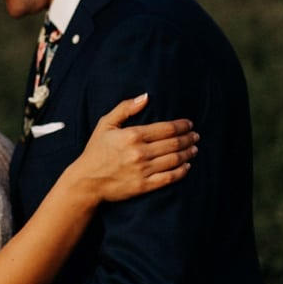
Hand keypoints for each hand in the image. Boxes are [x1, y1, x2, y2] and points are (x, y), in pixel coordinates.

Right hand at [74, 94, 196, 202]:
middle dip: (188, 138)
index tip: (190, 124)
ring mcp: (143, 170)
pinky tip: (187, 166)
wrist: (86, 181)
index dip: (182, 125)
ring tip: (194, 149)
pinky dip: (181, 171)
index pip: (166, 128)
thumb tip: (146, 97)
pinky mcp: (144, 186)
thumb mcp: (105, 124)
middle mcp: (139, 153)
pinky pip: (169, 178)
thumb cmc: (95, 151)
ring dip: (188, 153)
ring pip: (174, 160)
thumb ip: (125, 108)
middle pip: (173, 144)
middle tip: (196, 136)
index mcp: (132, 135)